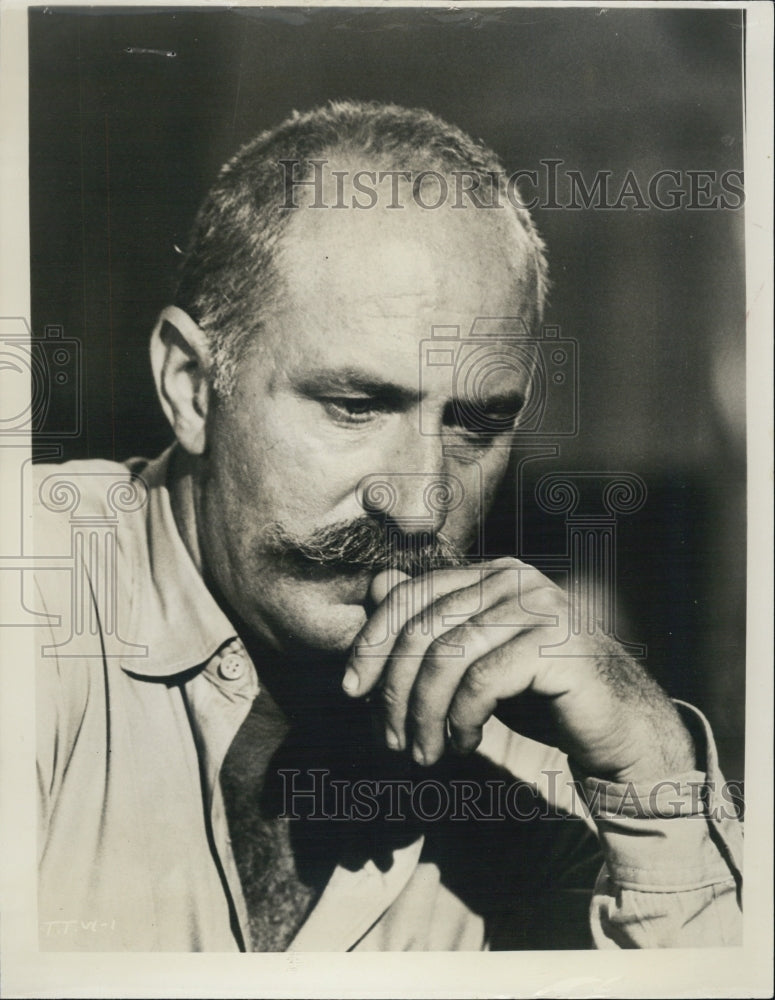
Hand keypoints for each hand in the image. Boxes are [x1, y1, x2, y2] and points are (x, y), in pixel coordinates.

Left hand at [342, 559, 695, 782]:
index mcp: (490, 574)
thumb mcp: (474, 661)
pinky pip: (485, 680)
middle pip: (424, 628)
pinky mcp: (559, 643)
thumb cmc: (539, 693)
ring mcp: (540, 607)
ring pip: (448, 657)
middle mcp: (514, 579)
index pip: (411, 595)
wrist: (616, 725)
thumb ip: (431, 624)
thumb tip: (376, 585)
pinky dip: (464, 718)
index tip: (351, 690)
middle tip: (390, 741)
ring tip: (424, 753)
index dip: (372, 641)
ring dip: (425, 714)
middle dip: (395, 691)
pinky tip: (466, 742)